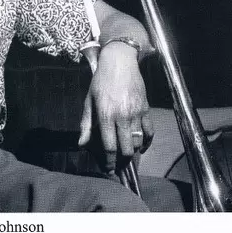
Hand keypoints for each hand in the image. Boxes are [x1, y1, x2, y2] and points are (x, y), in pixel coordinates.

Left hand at [78, 43, 153, 170]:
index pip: (109, 146)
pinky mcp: (146, 109)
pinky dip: (147, 142)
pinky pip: (150, 131)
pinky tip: (141, 146)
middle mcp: (122, 116)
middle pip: (126, 149)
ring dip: (133, 152)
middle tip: (117, 165)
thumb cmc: (101, 81)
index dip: (109, 162)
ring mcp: (136, 113)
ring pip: (138, 142)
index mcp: (106, 115)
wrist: (119, 63)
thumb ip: (86, 124)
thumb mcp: (89, 101)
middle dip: (121, 161)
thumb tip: (82, 144)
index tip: (108, 169)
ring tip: (126, 156)